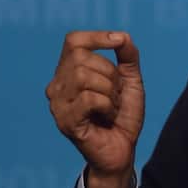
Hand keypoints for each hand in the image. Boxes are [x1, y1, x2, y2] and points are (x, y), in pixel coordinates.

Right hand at [45, 31, 144, 187]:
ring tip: (112, 106)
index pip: (73, 42)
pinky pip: (89, 98)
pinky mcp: (65, 121)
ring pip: (84, 77)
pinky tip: (107, 116)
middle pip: (81, 58)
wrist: (122, 151)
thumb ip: (127, 57)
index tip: (118, 42)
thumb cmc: (122, 117)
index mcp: (67, 73)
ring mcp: (58, 104)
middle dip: (109, 73)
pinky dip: (107, 105)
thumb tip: (122, 36)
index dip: (96, 36)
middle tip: (117, 94)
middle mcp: (57, 86)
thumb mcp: (130, 82)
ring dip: (109, 91)